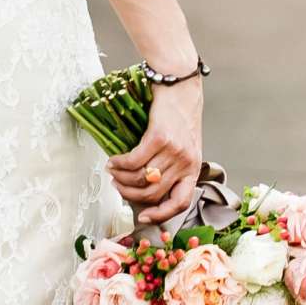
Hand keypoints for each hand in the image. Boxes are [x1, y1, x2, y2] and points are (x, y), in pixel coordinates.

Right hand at [106, 77, 204, 228]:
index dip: (161, 214)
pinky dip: (120, 163)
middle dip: (130, 194)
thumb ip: (171, 167)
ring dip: (121, 178)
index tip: (143, 217)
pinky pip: (134, 160)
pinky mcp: (159, 138)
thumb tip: (146, 187)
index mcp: (193, 169)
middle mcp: (186, 163)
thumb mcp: (184, 146)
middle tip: (117, 186)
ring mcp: (174, 151)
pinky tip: (113, 160)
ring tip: (112, 171)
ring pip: (141, 178)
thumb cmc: (179, 117)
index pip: (181, 202)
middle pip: (153, 193)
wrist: (180, 87)